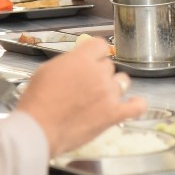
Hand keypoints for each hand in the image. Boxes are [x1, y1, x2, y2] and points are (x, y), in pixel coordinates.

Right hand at [17, 38, 145, 155]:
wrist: (39, 129)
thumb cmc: (37, 100)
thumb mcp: (47, 70)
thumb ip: (68, 63)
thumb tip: (77, 62)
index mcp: (83, 59)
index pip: (100, 45)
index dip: (93, 53)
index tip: (89, 60)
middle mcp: (100, 73)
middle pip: (108, 65)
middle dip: (98, 73)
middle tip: (84, 86)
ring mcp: (109, 94)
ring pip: (122, 81)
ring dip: (113, 86)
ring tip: (101, 96)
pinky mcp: (114, 114)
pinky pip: (136, 106)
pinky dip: (137, 104)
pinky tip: (132, 104)